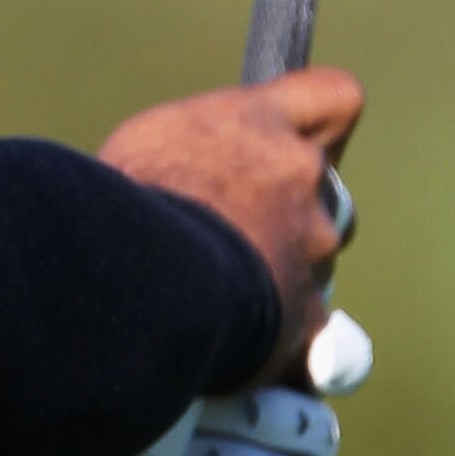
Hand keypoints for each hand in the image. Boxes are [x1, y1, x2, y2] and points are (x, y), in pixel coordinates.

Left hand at [15, 367, 358, 455]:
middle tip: (194, 426)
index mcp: (236, 377)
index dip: (336, 360)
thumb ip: (251, 325)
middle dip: (262, 426)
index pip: (332, 364)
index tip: (319, 363)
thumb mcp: (179, 346)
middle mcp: (245, 443)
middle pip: (319, 435)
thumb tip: (327, 340)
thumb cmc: (99, 407)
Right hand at [95, 66, 362, 375]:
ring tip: (219, 301)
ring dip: (282, 279)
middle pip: (326, 193)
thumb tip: (200, 177)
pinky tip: (237, 357)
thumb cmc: (121, 200)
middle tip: (234, 240)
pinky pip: (310, 337)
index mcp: (261, 124)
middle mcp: (302, 179)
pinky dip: (281, 349)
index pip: (332, 98)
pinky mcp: (307, 320)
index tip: (295, 144)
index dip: (321, 124)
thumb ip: (202, 153)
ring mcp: (311, 252)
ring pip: (316, 265)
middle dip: (294, 217)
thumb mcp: (151, 145)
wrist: (135, 275)